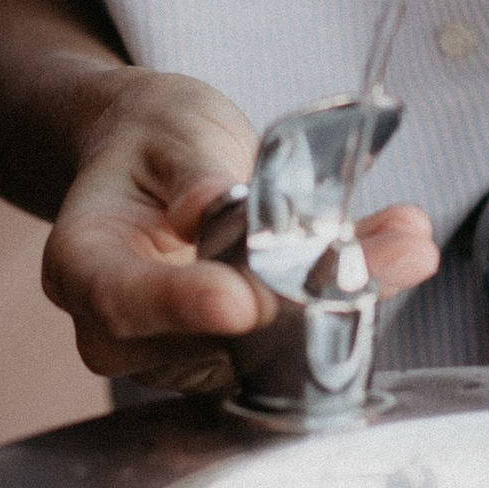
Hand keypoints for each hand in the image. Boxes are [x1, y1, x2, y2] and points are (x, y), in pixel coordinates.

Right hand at [42, 65, 438, 393]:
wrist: (159, 158)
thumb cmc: (155, 139)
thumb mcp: (172, 128)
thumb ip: (193, 172)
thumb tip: (210, 207)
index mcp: (82, 263)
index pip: (122, 301)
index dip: (181, 306)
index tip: (240, 302)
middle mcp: (122, 328)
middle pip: (203, 339)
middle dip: (295, 303)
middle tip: (372, 258)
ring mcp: (179, 354)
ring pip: (263, 350)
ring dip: (341, 299)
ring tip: (405, 245)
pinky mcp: (234, 359)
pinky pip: (294, 342)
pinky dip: (350, 296)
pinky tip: (401, 250)